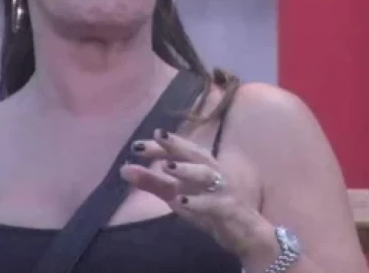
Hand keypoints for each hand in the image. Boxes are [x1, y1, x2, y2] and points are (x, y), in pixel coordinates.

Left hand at [119, 129, 275, 266]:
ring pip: (206, 174)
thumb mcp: (177, 194)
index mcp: (199, 165)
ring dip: (187, 169)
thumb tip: (124, 169)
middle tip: (159, 136)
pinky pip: (212, 204)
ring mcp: (221, 189)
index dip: (159, 146)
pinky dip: (197, 202)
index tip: (136, 145)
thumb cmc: (209, 207)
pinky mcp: (227, 208)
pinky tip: (180, 201)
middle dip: (176, 144)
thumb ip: (152, 182)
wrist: (245, 232)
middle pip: (195, 153)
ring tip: (167, 167)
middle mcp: (212, 171)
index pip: (179, 150)